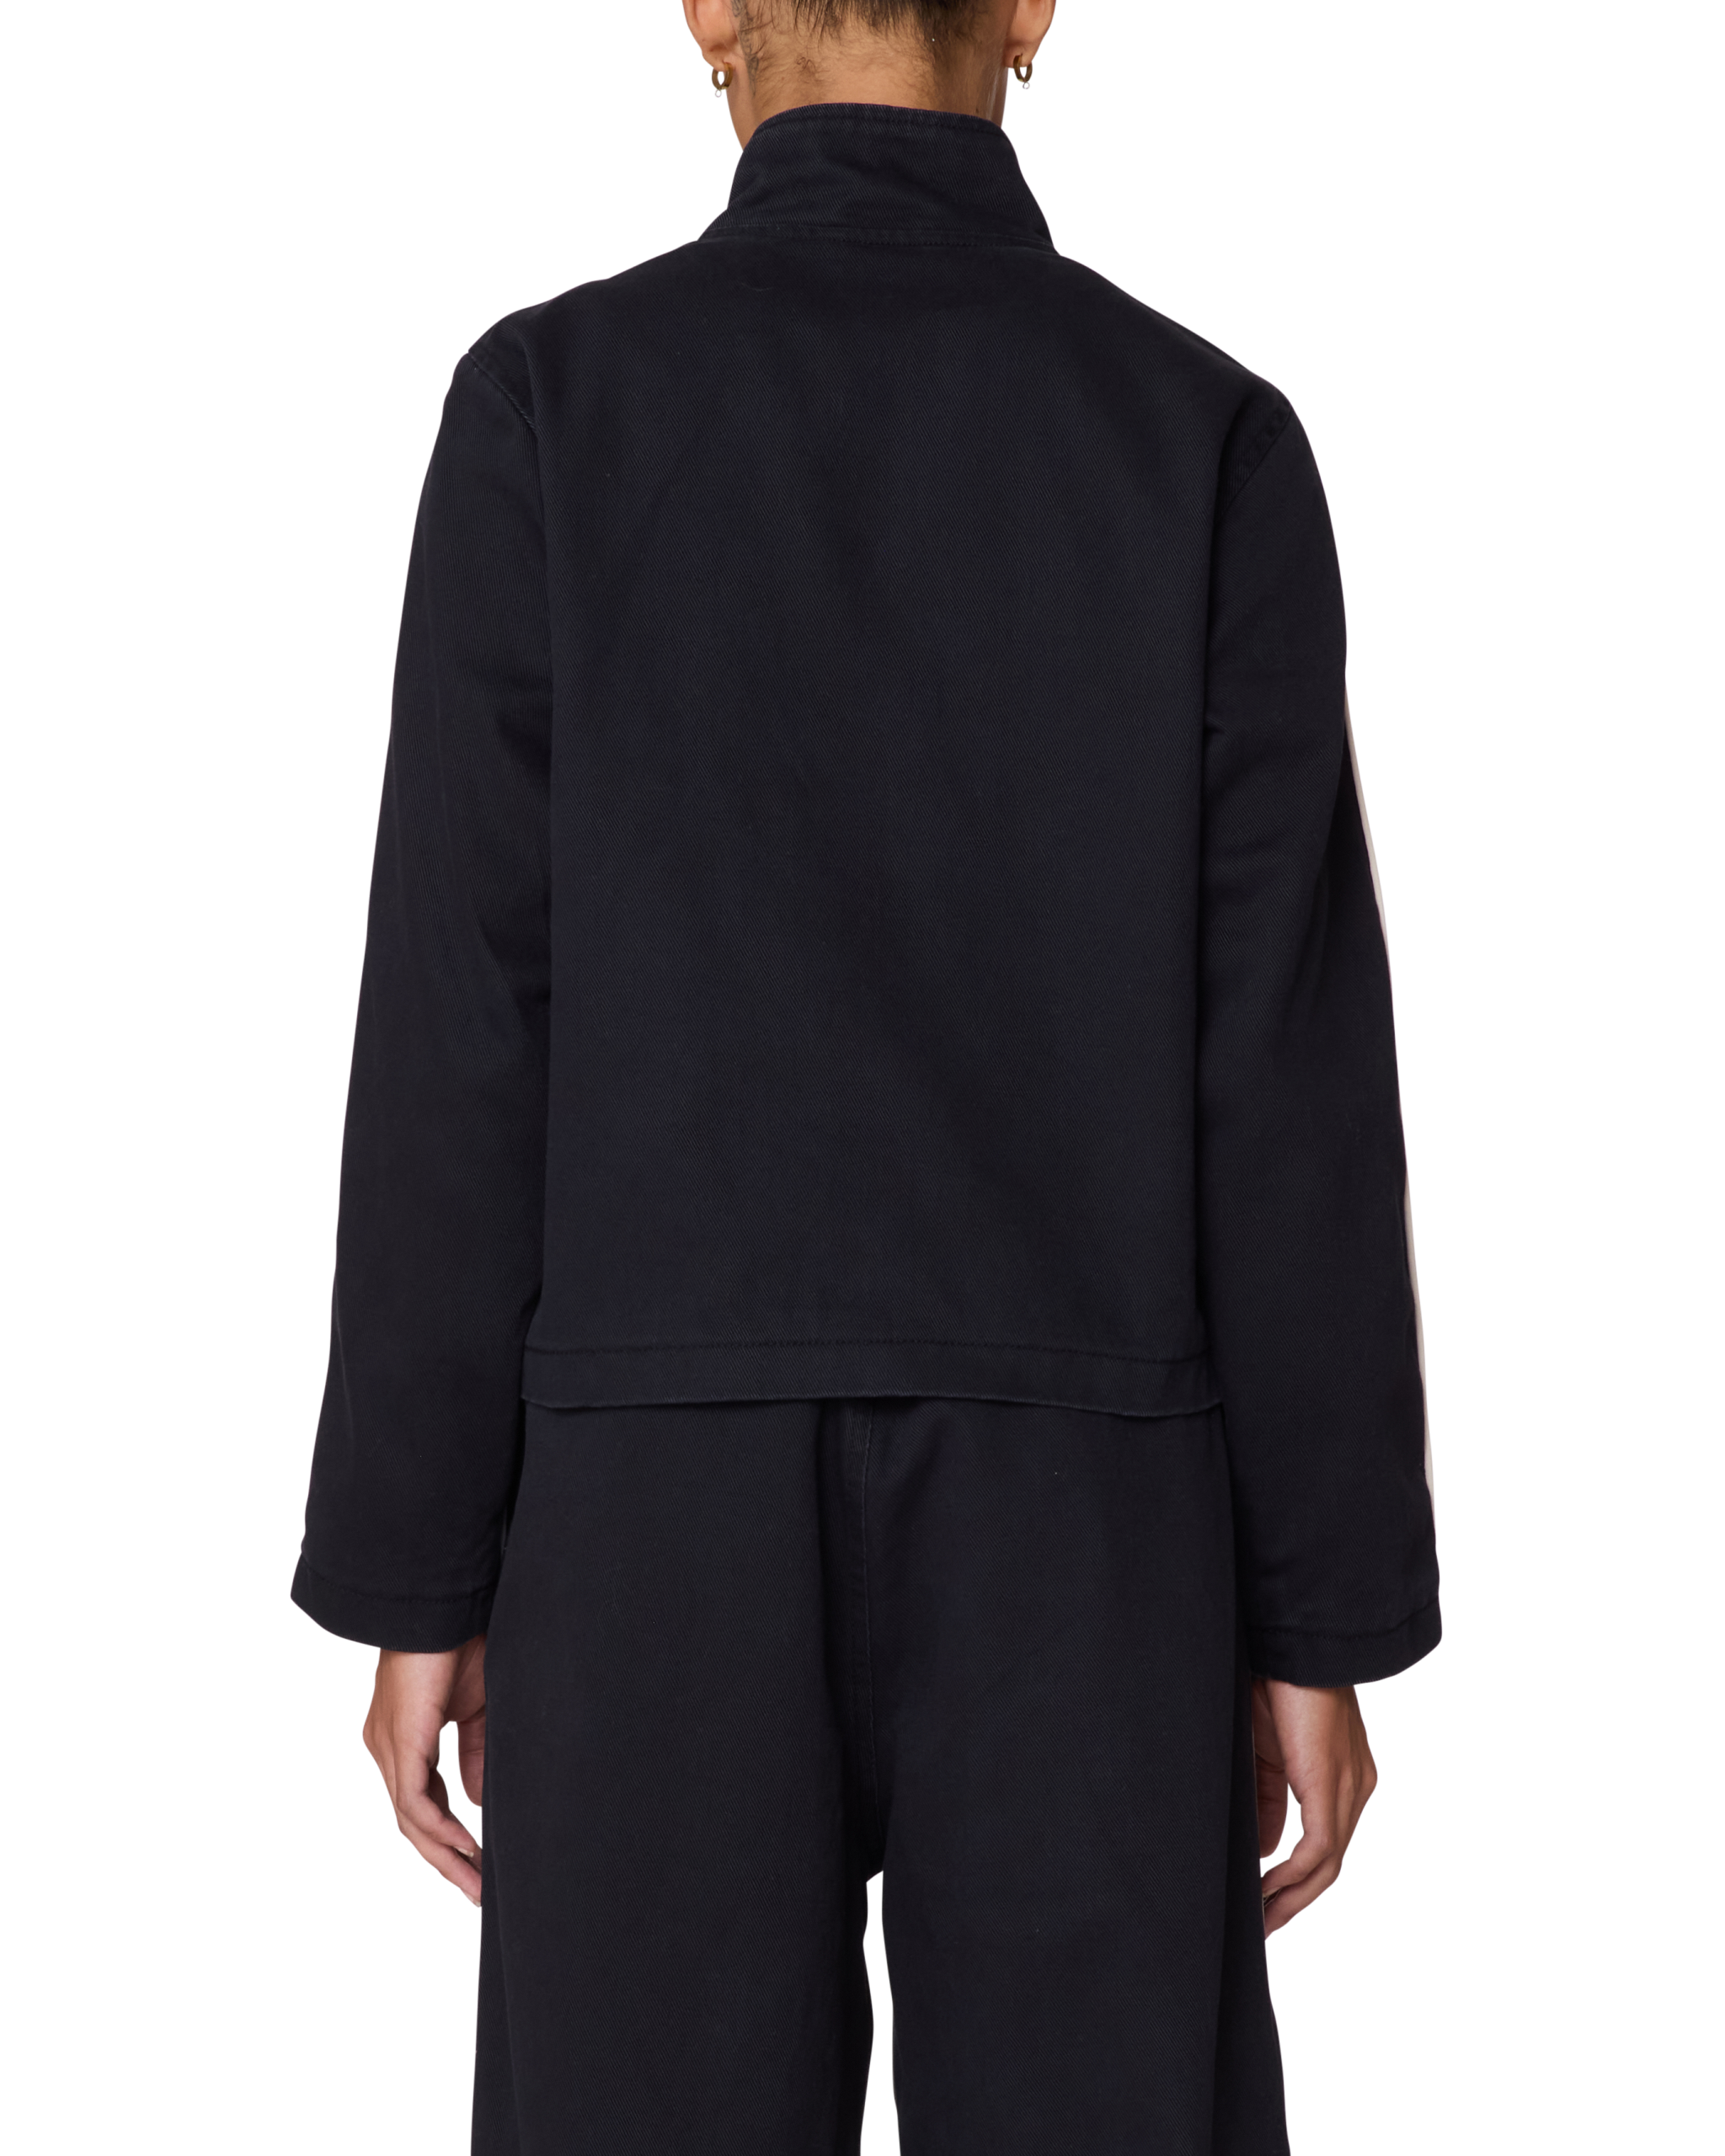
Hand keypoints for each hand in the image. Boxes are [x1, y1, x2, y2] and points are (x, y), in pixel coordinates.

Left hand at [361, 1633, 487, 1907]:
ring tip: (476, 1881)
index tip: (478, 1863)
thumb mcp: (475, 1709)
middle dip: (446, 1860)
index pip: (421, 1803)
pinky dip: (440, 1830)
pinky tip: (467, 1846)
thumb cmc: (462, 1643)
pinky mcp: (401, 1743)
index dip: (449, 1835)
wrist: (444, 1603)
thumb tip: (478, 1803)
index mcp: (401, 1739)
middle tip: (476, 1891)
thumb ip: (475, 1755)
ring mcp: (388, 1748)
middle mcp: (386, 1749)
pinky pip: (415, 1802)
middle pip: (411, 1822)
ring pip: (410, 1821)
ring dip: (445, 1855)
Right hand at [1252, 1677, 1377, 1937]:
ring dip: (1292, 1899)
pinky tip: (1265, 1893)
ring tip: (1260, 1924)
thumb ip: (1267, 1796)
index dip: (1290, 1877)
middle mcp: (1354, 1788)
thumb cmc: (1273, 1680)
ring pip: (1327, 1866)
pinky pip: (1318, 1851)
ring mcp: (1348, 1789)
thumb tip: (1263, 1849)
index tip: (1259, 1900)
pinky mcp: (1331, 1787)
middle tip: (1261, 1929)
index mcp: (1342, 1775)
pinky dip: (1292, 1877)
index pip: (1320, 1843)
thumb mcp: (1265, 1747)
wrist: (1291, 1642)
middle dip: (1294, 1901)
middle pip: (1329, 1864)